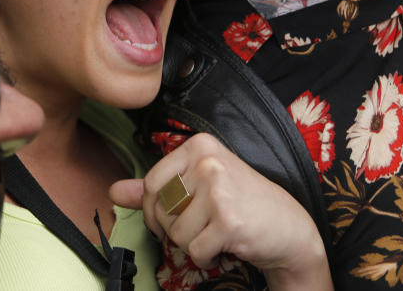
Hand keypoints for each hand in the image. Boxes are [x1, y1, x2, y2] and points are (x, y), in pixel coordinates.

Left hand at [109, 133, 332, 289]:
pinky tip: (223, 246)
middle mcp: (208, 161)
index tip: (168, 217)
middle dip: (172, 229)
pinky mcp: (228, 220)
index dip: (152, 209)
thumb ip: (156, 186)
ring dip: (192, 243)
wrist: (288, 227)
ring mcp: (219, 189)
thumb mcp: (200, 184)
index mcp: (198, 145)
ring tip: (214, 233)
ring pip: (175, 233)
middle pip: (160, 208)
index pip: (150, 182)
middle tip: (198, 227)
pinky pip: (194, 250)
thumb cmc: (241, 202)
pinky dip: (205, 257)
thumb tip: (114, 191)